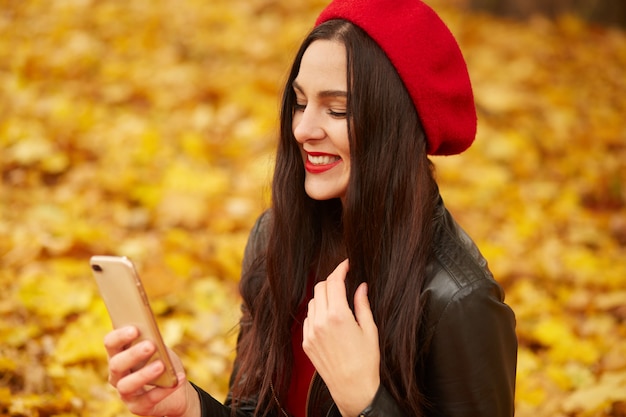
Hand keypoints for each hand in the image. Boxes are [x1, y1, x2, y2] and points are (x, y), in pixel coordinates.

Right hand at [104, 326, 199, 416]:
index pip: (111, 343)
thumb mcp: (161, 350)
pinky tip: (178, 380)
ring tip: (161, 365)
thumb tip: (153, 337)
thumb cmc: (164, 363)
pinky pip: (148, 400)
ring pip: (126, 385)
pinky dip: (163, 390)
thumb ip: (155, 342)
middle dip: (133, 354)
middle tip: (151, 345)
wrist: (177, 391)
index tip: (135, 328)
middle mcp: (117, 375)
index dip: (120, 336)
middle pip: (116, 364)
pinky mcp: (137, 408)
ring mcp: (125, 393)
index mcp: (119, 355)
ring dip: (144, 374)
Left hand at [303, 259, 379, 416]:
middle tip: (343, 282)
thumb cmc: (366, 361)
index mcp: (338, 315)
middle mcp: (321, 321)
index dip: (340, 269)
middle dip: (331, 281)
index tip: (346, 265)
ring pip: (312, 302)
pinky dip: (317, 313)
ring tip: (338, 303)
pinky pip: (308, 318)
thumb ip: (362, 304)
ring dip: (323, 297)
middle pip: (320, 287)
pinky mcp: (306, 342)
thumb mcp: (370, 330)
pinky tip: (329, 320)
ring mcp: (311, 332)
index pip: (334, 282)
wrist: (352, 388)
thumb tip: (361, 286)